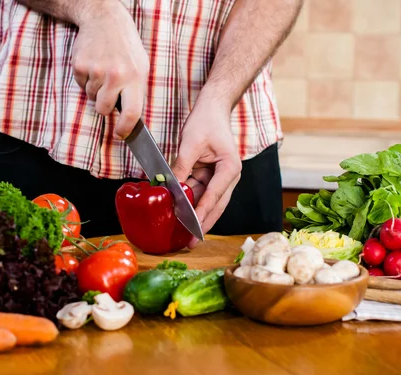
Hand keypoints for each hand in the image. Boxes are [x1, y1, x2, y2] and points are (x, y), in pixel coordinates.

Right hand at [71, 1, 148, 137]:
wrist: (105, 19)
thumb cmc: (126, 46)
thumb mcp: (141, 67)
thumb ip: (137, 92)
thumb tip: (132, 119)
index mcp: (135, 77)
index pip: (132, 112)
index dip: (125, 129)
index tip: (120, 135)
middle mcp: (116, 75)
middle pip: (104, 109)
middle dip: (104, 105)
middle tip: (109, 90)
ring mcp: (97, 70)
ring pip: (92, 97)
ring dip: (96, 89)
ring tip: (103, 70)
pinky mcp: (80, 65)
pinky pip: (81, 85)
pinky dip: (86, 79)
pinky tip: (94, 64)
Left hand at [171, 96, 241, 243]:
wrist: (213, 108)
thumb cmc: (206, 121)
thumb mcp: (190, 144)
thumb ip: (181, 167)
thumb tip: (170, 188)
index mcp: (230, 168)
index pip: (214, 196)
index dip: (203, 213)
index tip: (194, 229)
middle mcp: (228, 176)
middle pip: (216, 205)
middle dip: (203, 223)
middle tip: (191, 242)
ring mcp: (220, 177)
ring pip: (208, 201)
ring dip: (196, 214)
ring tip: (185, 233)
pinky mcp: (211, 175)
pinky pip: (200, 192)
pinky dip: (191, 201)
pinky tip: (180, 212)